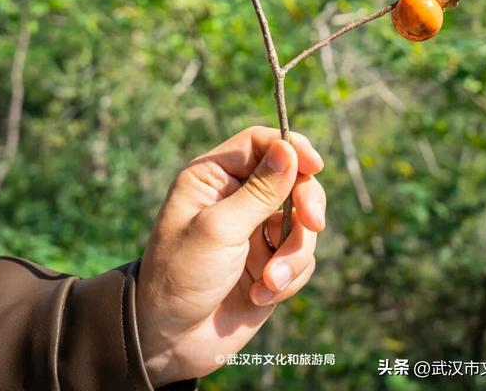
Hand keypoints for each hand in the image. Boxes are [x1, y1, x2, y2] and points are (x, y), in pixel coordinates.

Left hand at [135, 126, 325, 385]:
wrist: (170, 341)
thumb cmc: (181, 276)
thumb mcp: (218, 229)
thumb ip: (259, 190)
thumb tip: (289, 148)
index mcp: (215, 176)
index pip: (260, 143)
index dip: (291, 147)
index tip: (315, 166)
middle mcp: (238, 197)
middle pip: (293, 178)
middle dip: (306, 203)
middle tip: (313, 224)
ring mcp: (256, 231)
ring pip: (303, 223)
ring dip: (294, 254)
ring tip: (270, 281)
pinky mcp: (271, 263)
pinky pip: (302, 258)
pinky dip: (288, 278)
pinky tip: (262, 296)